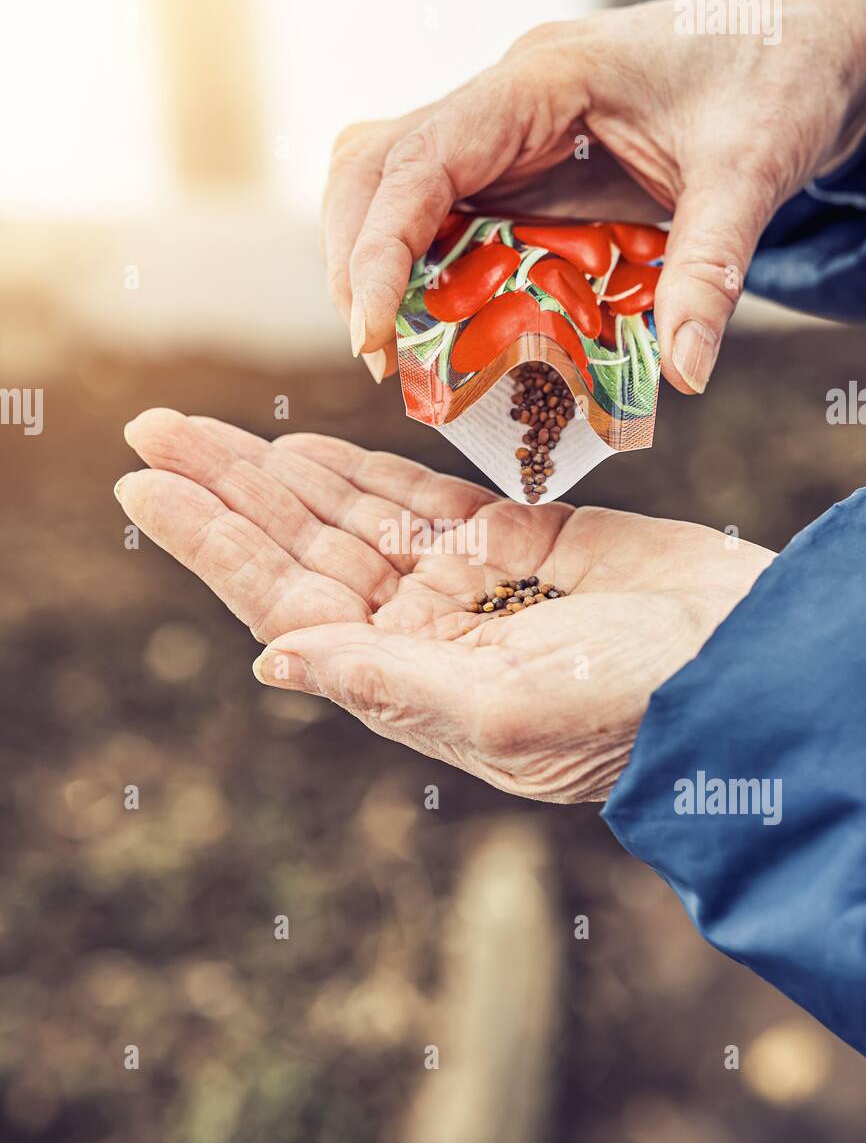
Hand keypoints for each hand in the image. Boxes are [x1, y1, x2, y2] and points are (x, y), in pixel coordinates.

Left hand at [116, 410, 773, 801]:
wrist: (741, 666)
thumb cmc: (634, 708)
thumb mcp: (504, 711)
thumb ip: (386, 683)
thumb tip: (270, 658)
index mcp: (406, 677)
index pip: (284, 603)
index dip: (213, 545)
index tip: (145, 490)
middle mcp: (420, 630)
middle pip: (299, 549)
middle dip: (224, 491)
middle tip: (151, 431)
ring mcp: (465, 582)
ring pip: (347, 515)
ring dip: (274, 473)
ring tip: (202, 432)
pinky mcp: (514, 538)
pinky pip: (415, 496)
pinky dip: (359, 471)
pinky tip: (303, 449)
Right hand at [325, 0, 865, 390]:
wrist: (800, 38)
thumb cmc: (774, 77)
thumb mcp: (752, 171)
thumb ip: (712, 268)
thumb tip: (685, 372)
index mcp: (542, 81)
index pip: (420, 158)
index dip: (378, 247)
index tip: (370, 330)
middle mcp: (504, 100)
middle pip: (374, 165)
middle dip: (355, 258)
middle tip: (378, 353)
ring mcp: (504, 129)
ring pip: (389, 181)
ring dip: (374, 261)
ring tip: (395, 346)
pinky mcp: (519, 162)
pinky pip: (438, 206)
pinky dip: (418, 264)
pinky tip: (439, 320)